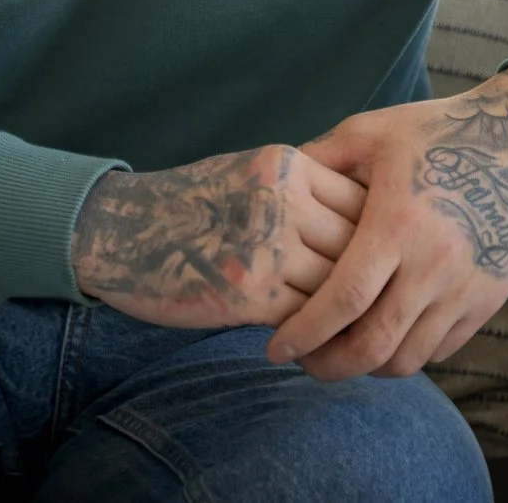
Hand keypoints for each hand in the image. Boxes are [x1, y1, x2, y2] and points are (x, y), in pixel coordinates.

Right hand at [71, 144, 366, 328]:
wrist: (120, 233)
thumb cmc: (189, 206)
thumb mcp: (251, 176)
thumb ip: (304, 193)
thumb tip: (366, 227)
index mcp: (286, 165)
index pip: (363, 198)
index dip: (381, 232)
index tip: (386, 257)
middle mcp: (281, 199)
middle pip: (360, 242)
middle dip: (376, 275)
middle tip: (387, 302)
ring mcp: (267, 246)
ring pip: (340, 284)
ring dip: (351, 311)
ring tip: (359, 329)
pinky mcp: (250, 291)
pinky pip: (308, 318)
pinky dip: (319, 332)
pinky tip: (319, 342)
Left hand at [265, 68, 507, 378]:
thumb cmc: (439, 132)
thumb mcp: (372, 131)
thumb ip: (320, 158)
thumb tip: (272, 186)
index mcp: (398, 223)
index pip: (345, 298)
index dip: (306, 331)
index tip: (275, 349)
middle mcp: (434, 265)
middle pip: (375, 344)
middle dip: (330, 365)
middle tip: (304, 361)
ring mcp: (466, 289)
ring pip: (408, 358)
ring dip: (367, 366)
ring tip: (341, 351)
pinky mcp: (488, 301)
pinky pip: (440, 350)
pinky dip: (406, 354)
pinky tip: (384, 336)